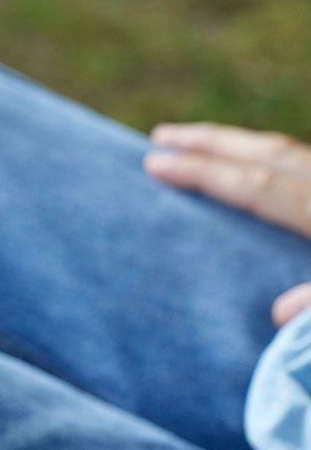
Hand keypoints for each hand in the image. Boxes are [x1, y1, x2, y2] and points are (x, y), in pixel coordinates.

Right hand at [145, 122, 310, 326]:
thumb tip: (278, 313)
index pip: (254, 185)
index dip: (202, 173)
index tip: (154, 163)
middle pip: (266, 154)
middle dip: (210, 142)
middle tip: (161, 136)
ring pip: (287, 153)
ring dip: (239, 145)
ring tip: (199, 143)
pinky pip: (303, 165)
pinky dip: (271, 159)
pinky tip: (258, 168)